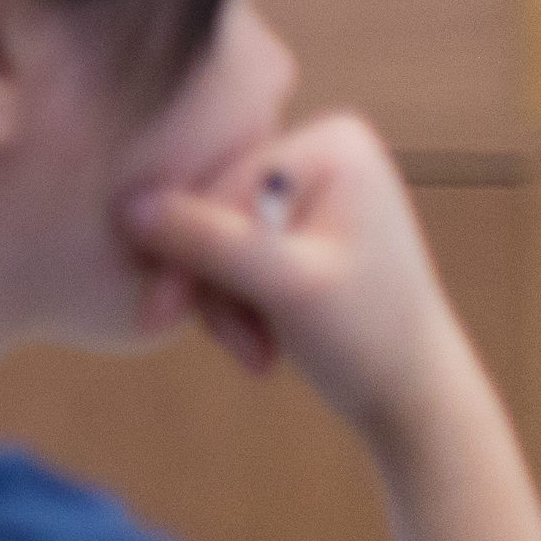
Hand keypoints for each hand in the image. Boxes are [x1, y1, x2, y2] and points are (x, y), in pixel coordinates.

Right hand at [119, 109, 474, 446]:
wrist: (414, 397)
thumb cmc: (369, 339)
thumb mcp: (285, 286)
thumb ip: (208, 241)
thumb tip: (127, 207)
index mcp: (332, 142)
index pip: (220, 184)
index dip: (188, 248)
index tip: (169, 316)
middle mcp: (320, 149)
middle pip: (213, 207)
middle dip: (213, 282)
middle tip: (237, 346)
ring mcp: (309, 188)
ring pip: (213, 235)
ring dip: (222, 300)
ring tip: (258, 351)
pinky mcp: (297, 226)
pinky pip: (230, 252)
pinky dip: (233, 300)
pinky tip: (260, 339)